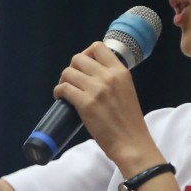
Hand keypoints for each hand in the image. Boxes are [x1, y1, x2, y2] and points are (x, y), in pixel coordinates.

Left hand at [53, 42, 156, 168]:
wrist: (131, 143)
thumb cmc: (130, 121)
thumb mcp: (127, 90)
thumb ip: (113, 79)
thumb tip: (92, 74)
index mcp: (121, 72)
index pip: (97, 47)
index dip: (86, 54)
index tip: (84, 67)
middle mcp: (108, 76)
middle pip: (78, 58)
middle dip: (72, 68)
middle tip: (74, 81)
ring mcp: (96, 89)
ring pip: (68, 72)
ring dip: (64, 80)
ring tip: (67, 90)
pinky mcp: (85, 103)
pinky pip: (63, 88)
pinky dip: (59, 92)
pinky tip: (61, 98)